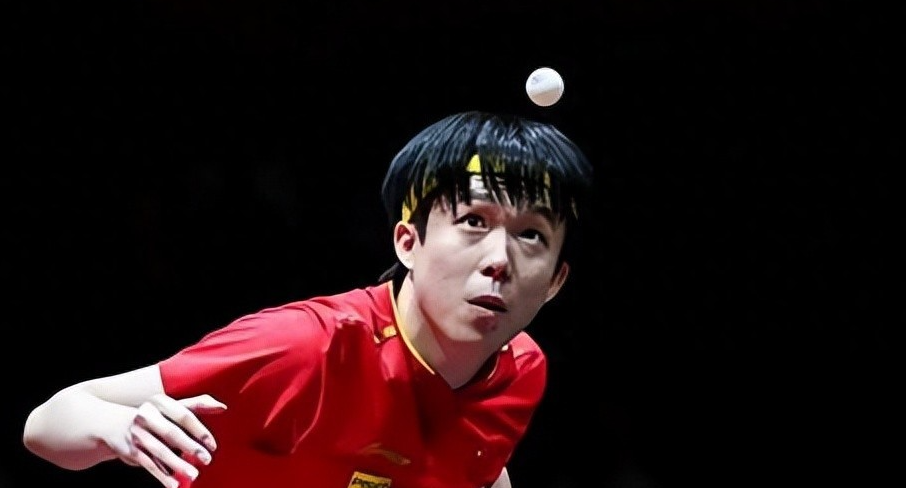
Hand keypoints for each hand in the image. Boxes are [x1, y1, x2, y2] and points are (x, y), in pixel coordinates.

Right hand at [107, 394, 225, 487]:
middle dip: (190, 447)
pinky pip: (149, 464)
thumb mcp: (171, 406)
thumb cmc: (153, 415)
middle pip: (171, 433)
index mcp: (160, 402)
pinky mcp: (131, 450)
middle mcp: (146, 416)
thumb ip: (197, 405)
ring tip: (193, 474)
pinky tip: (173, 484)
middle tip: (206, 459)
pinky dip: (162, 475)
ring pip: (159, 451)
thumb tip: (222, 407)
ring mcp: (137, 433)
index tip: (212, 444)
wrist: (112, 424)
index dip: (199, 430)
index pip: (183, 415)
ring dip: (177, 464)